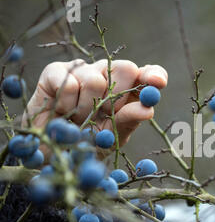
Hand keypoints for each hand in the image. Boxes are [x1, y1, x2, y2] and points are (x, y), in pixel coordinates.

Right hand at [21, 58, 167, 160]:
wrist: (50, 153)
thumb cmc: (85, 143)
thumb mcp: (111, 138)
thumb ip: (129, 122)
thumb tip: (148, 109)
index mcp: (128, 92)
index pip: (148, 74)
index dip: (154, 75)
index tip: (157, 83)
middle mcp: (108, 76)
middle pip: (126, 68)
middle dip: (117, 97)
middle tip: (105, 116)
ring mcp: (82, 70)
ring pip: (95, 79)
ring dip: (87, 108)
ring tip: (79, 119)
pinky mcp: (56, 71)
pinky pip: (69, 83)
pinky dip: (66, 104)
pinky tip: (61, 111)